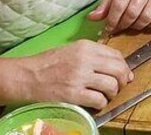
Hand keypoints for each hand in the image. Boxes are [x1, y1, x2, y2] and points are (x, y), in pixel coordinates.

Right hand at [0, 40, 131, 109]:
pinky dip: (101, 104)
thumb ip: (94, 55)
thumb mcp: (72, 50)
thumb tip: (120, 67)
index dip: (124, 66)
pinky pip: (99, 100)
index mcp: (85, 47)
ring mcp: (79, 77)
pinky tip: (96, 103)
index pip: (116, 55)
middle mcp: (85, 60)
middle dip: (123, 81)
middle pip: (118, 70)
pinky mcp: (73, 94)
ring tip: (106, 96)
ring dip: (113, 93)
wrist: (26, 76)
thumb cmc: (49, 63)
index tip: (123, 74)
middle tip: (118, 87)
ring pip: (112, 86)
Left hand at [88, 0, 150, 33]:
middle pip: (133, 12)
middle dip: (124, 24)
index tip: (109, 28)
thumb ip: (105, 3)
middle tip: (120, 28)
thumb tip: (92, 18)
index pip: (119, 4)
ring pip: (147, 17)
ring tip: (132, 25)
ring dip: (137, 26)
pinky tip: (145, 22)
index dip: (112, 20)